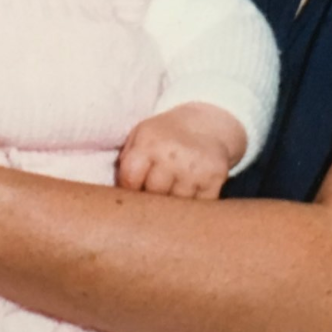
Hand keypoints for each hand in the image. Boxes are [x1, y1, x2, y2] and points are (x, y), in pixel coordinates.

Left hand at [117, 103, 246, 198]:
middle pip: (154, 196)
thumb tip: (115, 197)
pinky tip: (190, 193)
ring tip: (172, 192)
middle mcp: (172, 154)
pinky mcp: (216, 178)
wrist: (206, 124)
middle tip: (153, 195)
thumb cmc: (164, 136)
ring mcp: (196, 168)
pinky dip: (193, 207)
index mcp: (149, 142)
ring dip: (173, 206)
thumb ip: (127, 162)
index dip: (130, 190)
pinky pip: (199, 207)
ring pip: (176, 206)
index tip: (135, 189)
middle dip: (151, 199)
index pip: (130, 180)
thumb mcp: (140, 136)